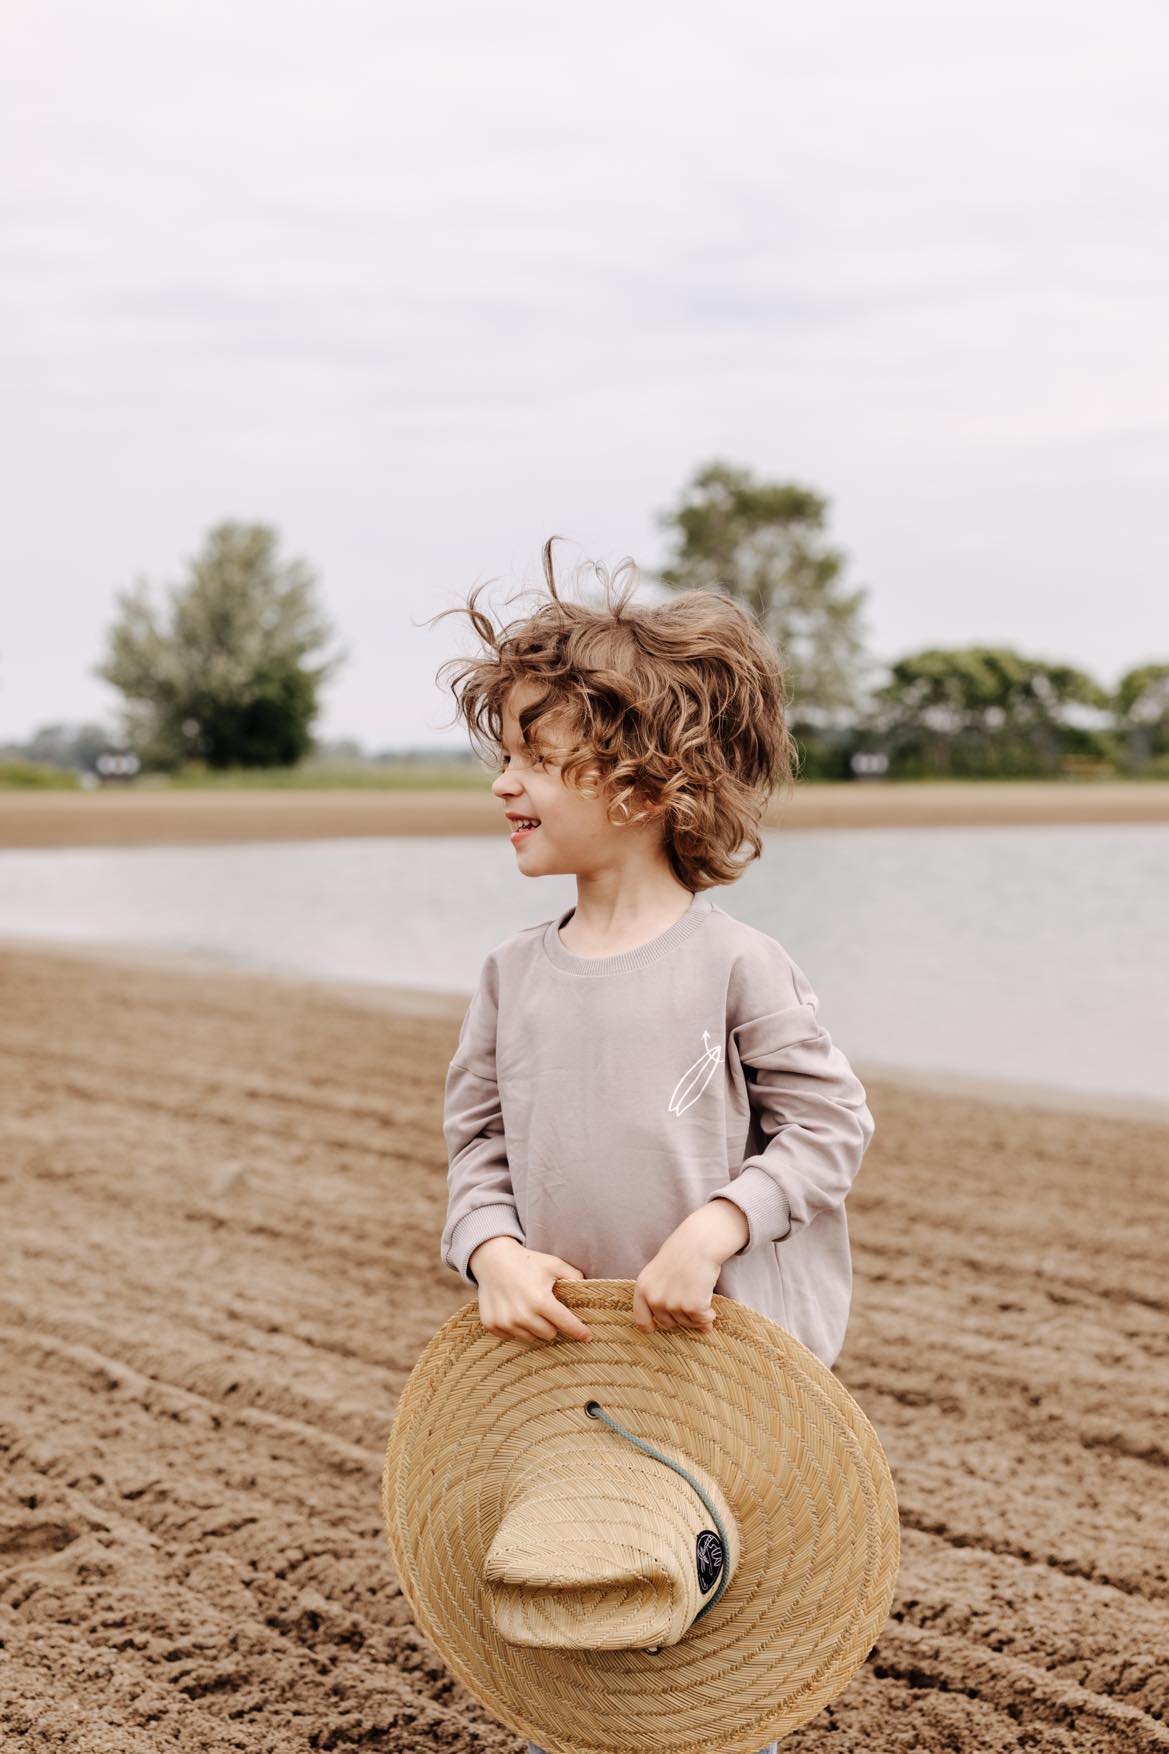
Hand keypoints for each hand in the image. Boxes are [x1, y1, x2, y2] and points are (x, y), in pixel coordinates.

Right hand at [470, 1237, 593, 1344]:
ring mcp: (505, 1322)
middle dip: (552, 1324)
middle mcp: (522, 1315)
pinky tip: (514, 1310)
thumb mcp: (553, 1264)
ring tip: (529, 1308)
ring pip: (530, 1338)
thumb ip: (574, 1276)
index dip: (579, 1331)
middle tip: (546, 1308)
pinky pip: (512, 1336)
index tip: (587, 1336)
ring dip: (534, 1327)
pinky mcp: (492, 1325)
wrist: (491, 1259)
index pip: (566, 1324)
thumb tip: (590, 1287)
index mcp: (541, 1301)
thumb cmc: (527, 1261)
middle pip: (549, 1335)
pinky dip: (516, 1327)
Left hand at [632, 1208, 732, 1334]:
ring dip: (696, 1316)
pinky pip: (702, 1321)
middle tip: (691, 1301)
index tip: (656, 1327)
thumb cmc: (683, 1252)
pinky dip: (709, 1316)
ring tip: (702, 1298)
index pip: (641, 1320)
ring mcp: (673, 1303)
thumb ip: (664, 1296)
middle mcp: (655, 1298)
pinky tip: (712, 1308)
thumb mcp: (661, 1272)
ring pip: (686, 1323)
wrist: (701, 1241)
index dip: (650, 1326)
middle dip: (681, 1316)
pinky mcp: (693, 1306)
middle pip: (668, 1323)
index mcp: (643, 1288)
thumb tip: (677, 1323)